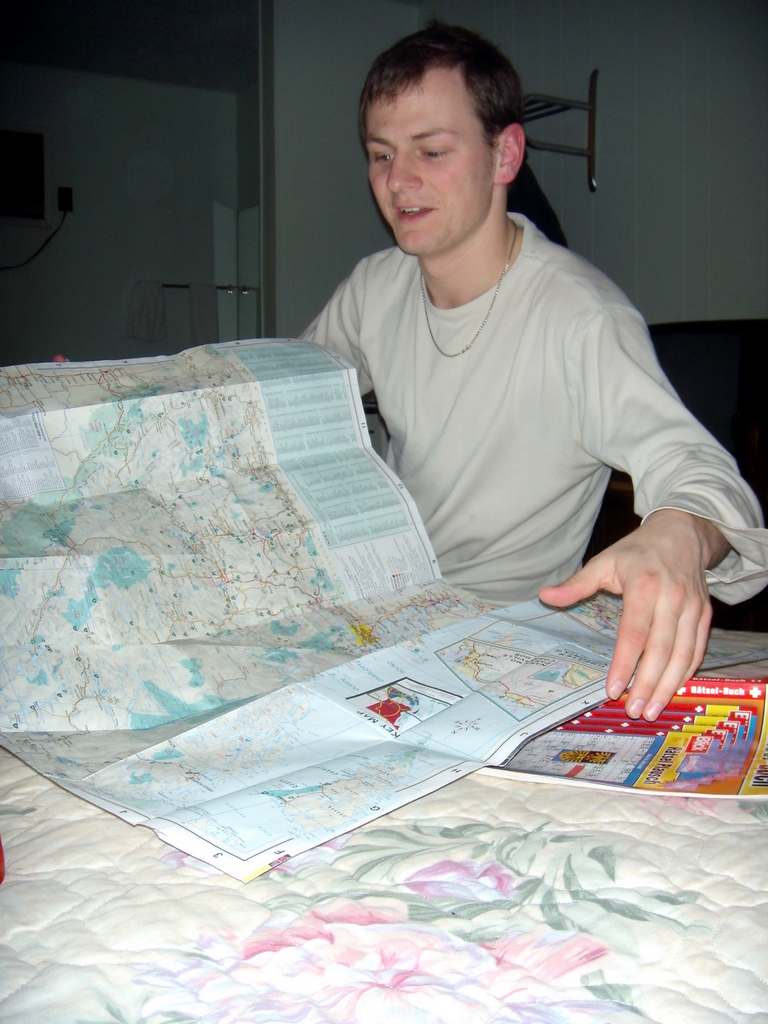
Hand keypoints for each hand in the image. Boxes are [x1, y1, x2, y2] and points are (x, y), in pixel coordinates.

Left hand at [538, 509, 729, 720]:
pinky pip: (697, 650)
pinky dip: (686, 673)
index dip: (624, 664)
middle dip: (648, 684)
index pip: (634, 633)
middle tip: (635, 712)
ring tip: (653, 710)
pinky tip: (673, 690)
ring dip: (669, 686)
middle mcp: (672, 599)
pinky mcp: (705, 615)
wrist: (682, 533)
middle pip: (660, 650)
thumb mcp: (604, 561)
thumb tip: (545, 596)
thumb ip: (576, 584)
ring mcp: (692, 608)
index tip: (613, 690)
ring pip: (683, 655)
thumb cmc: (638, 551)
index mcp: (644, 587)